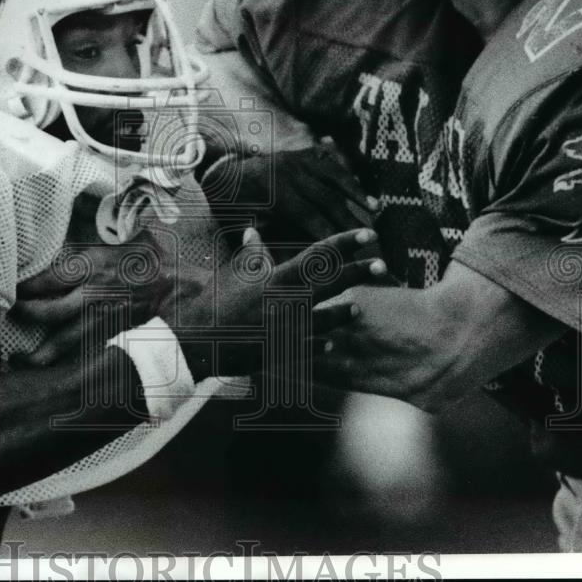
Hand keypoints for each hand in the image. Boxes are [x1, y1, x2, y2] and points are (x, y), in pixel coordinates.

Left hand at [10, 234, 173, 365]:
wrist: (178, 290)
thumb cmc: (152, 258)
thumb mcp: (127, 231)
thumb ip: (101, 222)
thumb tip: (78, 202)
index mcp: (93, 266)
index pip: (49, 280)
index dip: (27, 287)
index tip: (14, 289)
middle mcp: (92, 295)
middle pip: (49, 313)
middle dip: (25, 315)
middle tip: (11, 315)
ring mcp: (100, 320)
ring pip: (62, 342)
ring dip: (38, 353)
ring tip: (17, 359)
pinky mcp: (109, 336)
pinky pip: (79, 352)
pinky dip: (62, 361)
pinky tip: (47, 367)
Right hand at [168, 226, 388, 378]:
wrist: (199, 340)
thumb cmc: (213, 302)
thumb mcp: (233, 273)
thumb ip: (250, 254)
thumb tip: (252, 232)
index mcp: (278, 277)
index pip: (320, 253)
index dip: (346, 242)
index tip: (368, 233)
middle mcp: (289, 300)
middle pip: (332, 282)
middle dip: (359, 271)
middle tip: (383, 265)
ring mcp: (289, 327)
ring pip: (327, 318)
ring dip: (343, 313)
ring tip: (358, 309)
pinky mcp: (283, 350)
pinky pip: (309, 348)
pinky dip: (321, 344)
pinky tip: (333, 345)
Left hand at [202, 141, 376, 249]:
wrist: (221, 174)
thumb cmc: (231, 210)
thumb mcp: (242, 227)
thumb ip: (268, 244)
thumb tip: (290, 265)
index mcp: (274, 193)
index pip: (312, 218)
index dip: (332, 237)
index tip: (349, 255)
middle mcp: (289, 172)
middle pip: (329, 199)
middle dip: (352, 220)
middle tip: (372, 240)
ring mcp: (297, 158)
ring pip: (335, 176)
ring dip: (357, 193)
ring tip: (377, 210)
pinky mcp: (302, 152)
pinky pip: (331, 162)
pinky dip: (349, 176)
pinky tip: (364, 190)